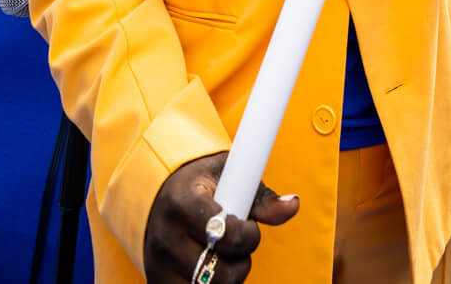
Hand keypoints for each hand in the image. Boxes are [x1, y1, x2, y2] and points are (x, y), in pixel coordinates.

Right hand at [145, 152, 297, 282]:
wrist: (158, 195)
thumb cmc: (201, 185)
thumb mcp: (228, 178)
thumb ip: (261, 197)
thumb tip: (293, 205)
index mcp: (181, 204)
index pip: (226, 234)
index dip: (248, 235)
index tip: (249, 226)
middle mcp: (165, 238)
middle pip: (220, 273)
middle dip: (241, 262)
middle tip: (238, 245)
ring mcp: (158, 265)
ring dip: (227, 279)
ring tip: (222, 257)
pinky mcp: (157, 283)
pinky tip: (210, 271)